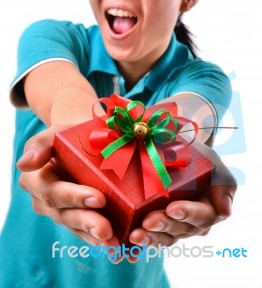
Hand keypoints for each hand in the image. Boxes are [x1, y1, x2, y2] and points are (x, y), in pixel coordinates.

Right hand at [17, 125, 119, 248]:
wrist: (84, 143)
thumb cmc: (69, 135)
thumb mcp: (55, 133)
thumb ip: (40, 145)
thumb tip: (24, 164)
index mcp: (37, 180)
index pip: (53, 192)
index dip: (74, 197)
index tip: (98, 199)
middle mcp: (46, 201)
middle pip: (65, 215)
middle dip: (87, 223)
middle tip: (107, 230)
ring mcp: (62, 212)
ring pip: (77, 228)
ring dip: (95, 238)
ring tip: (114, 244)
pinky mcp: (78, 219)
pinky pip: (88, 232)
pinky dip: (103, 240)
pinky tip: (120, 246)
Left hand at [129, 142, 236, 248]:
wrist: (176, 153)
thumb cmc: (197, 157)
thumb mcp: (212, 162)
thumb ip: (223, 182)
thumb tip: (225, 210)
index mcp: (209, 210)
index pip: (202, 216)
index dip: (187, 213)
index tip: (172, 208)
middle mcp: (192, 223)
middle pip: (180, 229)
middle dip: (164, 225)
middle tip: (148, 221)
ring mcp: (173, 227)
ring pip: (164, 238)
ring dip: (150, 238)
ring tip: (135, 235)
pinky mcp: (155, 227)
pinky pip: (149, 239)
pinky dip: (137, 247)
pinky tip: (127, 250)